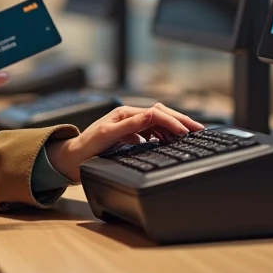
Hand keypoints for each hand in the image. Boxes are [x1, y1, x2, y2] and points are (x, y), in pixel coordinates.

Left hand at [44, 104, 204, 182]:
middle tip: (199, 130)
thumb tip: (151, 116)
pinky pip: (152, 131)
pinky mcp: (130, 135)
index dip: (173, 121)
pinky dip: (164, 134)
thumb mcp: (108, 135)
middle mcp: (129, 116)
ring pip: (158, 122)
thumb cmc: (87, 147)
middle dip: (180, 120)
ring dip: (174, 127)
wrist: (73, 159)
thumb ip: (130, 125)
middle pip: (160, 113)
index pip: (156, 113)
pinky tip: (170, 141)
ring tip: (189, 136)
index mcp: (125, 113)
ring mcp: (130, 125)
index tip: (186, 132)